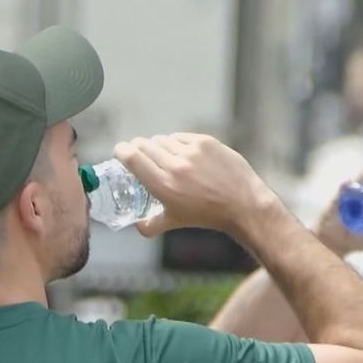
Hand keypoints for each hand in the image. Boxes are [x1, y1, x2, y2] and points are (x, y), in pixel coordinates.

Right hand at [112, 133, 277, 237]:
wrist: (243, 204)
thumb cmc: (207, 215)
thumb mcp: (175, 222)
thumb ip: (150, 225)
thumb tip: (136, 225)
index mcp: (163, 186)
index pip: (132, 158)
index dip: (121, 151)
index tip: (119, 151)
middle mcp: (175, 166)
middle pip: (144, 145)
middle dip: (137, 147)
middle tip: (138, 152)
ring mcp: (191, 152)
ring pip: (162, 139)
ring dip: (158, 146)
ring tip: (164, 156)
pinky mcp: (206, 142)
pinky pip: (181, 137)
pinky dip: (177, 143)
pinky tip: (182, 152)